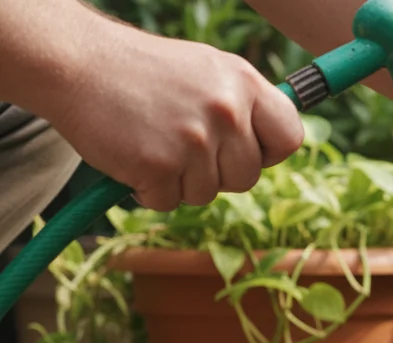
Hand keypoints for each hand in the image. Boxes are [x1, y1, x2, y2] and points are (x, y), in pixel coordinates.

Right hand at [42, 18, 303, 210]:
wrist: (77, 64)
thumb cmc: (145, 72)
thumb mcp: (209, 71)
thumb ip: (245, 105)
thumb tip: (277, 144)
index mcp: (245, 83)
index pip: (290, 138)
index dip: (268, 153)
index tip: (246, 152)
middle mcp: (227, 111)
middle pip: (247, 177)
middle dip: (217, 173)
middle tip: (184, 146)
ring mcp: (194, 140)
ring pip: (208, 194)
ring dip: (180, 182)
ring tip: (155, 142)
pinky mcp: (158, 165)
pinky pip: (168, 202)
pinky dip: (149, 190)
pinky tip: (135, 155)